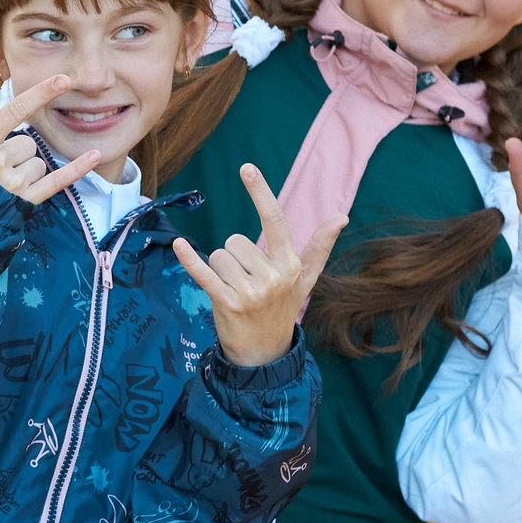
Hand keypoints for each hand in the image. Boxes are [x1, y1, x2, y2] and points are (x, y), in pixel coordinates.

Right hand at [0, 76, 103, 204]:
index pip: (16, 111)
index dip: (40, 93)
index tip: (63, 79)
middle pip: (29, 142)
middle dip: (20, 151)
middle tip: (1, 164)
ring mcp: (12, 182)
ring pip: (40, 162)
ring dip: (29, 168)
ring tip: (8, 179)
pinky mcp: (26, 199)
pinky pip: (57, 180)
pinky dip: (77, 169)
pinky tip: (95, 155)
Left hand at [172, 164, 344, 367]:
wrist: (265, 353)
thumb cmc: (282, 309)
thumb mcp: (305, 279)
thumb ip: (319, 247)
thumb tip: (342, 217)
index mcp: (290, 264)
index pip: (275, 220)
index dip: (260, 193)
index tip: (247, 168)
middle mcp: (274, 275)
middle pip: (235, 241)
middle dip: (234, 257)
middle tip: (244, 282)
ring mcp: (251, 291)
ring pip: (219, 256)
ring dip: (220, 271)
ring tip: (234, 291)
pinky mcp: (228, 303)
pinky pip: (204, 273)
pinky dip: (190, 259)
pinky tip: (179, 245)